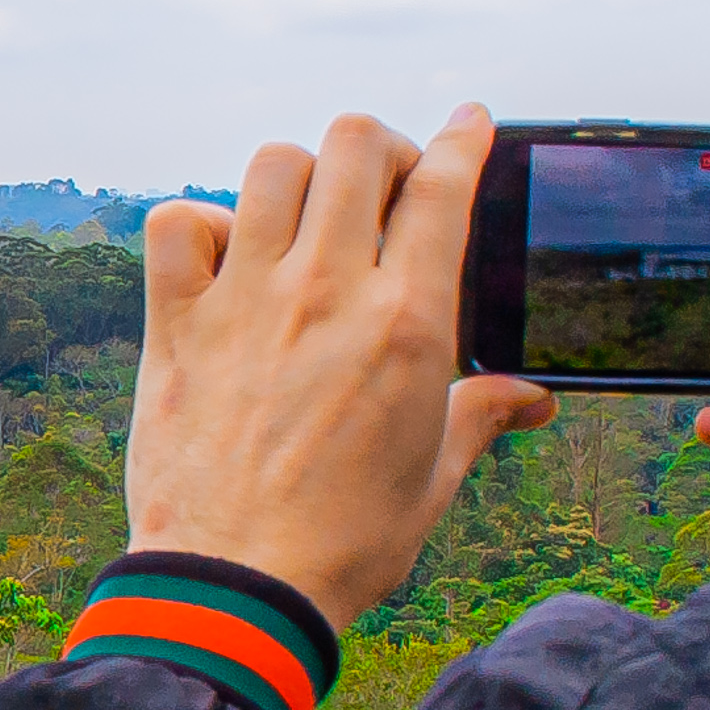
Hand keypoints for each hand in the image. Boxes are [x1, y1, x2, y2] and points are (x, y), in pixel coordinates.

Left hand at [124, 109, 553, 623]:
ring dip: (297, 178)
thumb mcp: (433, 479)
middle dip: (381, 151)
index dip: (464, 139)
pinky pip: (177, 223)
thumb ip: (481, 416)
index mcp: (407, 323)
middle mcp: (327, 292)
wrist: (237, 586)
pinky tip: (221, 258)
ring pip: (273, 165)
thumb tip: (532, 399)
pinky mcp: (178, 325)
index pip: (444, 187)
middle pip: (356, 145)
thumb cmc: (345, 543)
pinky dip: (199, 224)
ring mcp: (246, 301)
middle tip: (382, 193)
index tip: (471, 123)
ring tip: (304, 221)